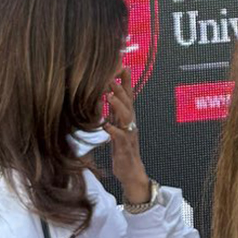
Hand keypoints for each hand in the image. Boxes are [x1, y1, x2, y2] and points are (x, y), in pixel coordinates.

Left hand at [103, 69, 150, 203]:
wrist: (131, 172)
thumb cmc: (123, 150)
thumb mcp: (117, 128)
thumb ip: (113, 113)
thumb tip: (106, 97)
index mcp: (128, 119)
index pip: (128, 96)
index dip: (126, 81)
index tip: (122, 65)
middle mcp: (131, 124)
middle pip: (128, 103)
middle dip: (120, 88)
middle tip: (112, 75)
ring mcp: (129, 135)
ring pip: (126, 117)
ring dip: (117, 106)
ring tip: (109, 96)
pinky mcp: (125, 148)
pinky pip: (120, 137)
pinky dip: (113, 131)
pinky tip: (105, 125)